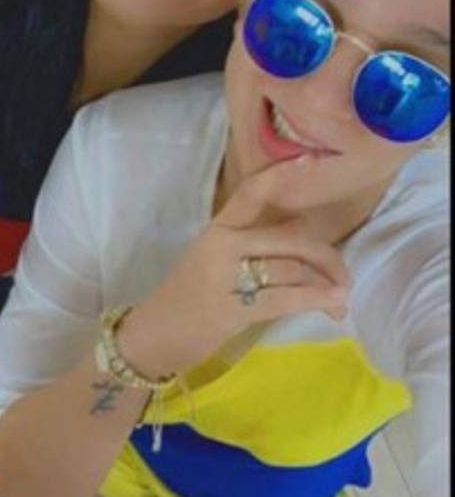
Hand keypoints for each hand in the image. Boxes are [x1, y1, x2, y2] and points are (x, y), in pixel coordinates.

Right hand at [119, 164, 350, 378]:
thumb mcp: (213, 260)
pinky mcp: (231, 309)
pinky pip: (285, 298)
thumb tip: (300, 225)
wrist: (152, 337)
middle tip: (344, 276)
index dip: (281, 175)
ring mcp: (224, 277)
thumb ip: (253, 242)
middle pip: (289, 238)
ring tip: (342, 297)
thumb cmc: (187, 298)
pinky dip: (316, 300)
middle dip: (327, 257)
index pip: (250, 193)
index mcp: (217, 229)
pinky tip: (332, 305)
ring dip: (327, 284)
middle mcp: (221, 246)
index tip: (310, 159)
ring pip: (291, 268)